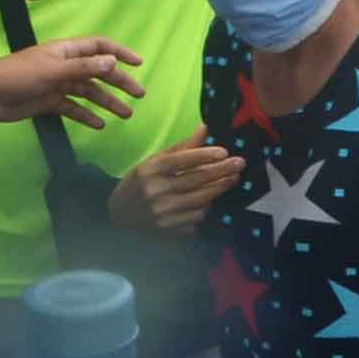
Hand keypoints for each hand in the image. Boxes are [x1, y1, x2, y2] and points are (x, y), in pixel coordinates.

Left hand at [0, 37, 144, 127]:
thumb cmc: (18, 76)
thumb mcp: (52, 71)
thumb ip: (83, 68)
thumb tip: (112, 62)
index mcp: (66, 52)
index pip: (99, 47)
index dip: (119, 53)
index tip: (139, 64)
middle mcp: (64, 66)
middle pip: (98, 71)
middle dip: (119, 82)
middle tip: (139, 95)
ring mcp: (57, 84)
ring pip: (88, 92)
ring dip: (107, 102)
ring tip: (125, 115)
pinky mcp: (49, 102)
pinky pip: (73, 108)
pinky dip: (86, 116)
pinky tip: (99, 125)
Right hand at [112, 128, 242, 233]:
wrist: (118, 214)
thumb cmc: (139, 182)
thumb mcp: (154, 160)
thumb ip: (181, 147)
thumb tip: (205, 128)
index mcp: (150, 170)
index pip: (181, 160)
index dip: (204, 155)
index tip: (224, 151)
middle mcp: (155, 191)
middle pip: (196, 180)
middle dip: (221, 171)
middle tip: (240, 163)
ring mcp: (162, 212)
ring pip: (200, 200)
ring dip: (219, 189)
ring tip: (233, 179)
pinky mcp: (168, 229)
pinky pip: (196, 218)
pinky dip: (206, 207)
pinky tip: (213, 199)